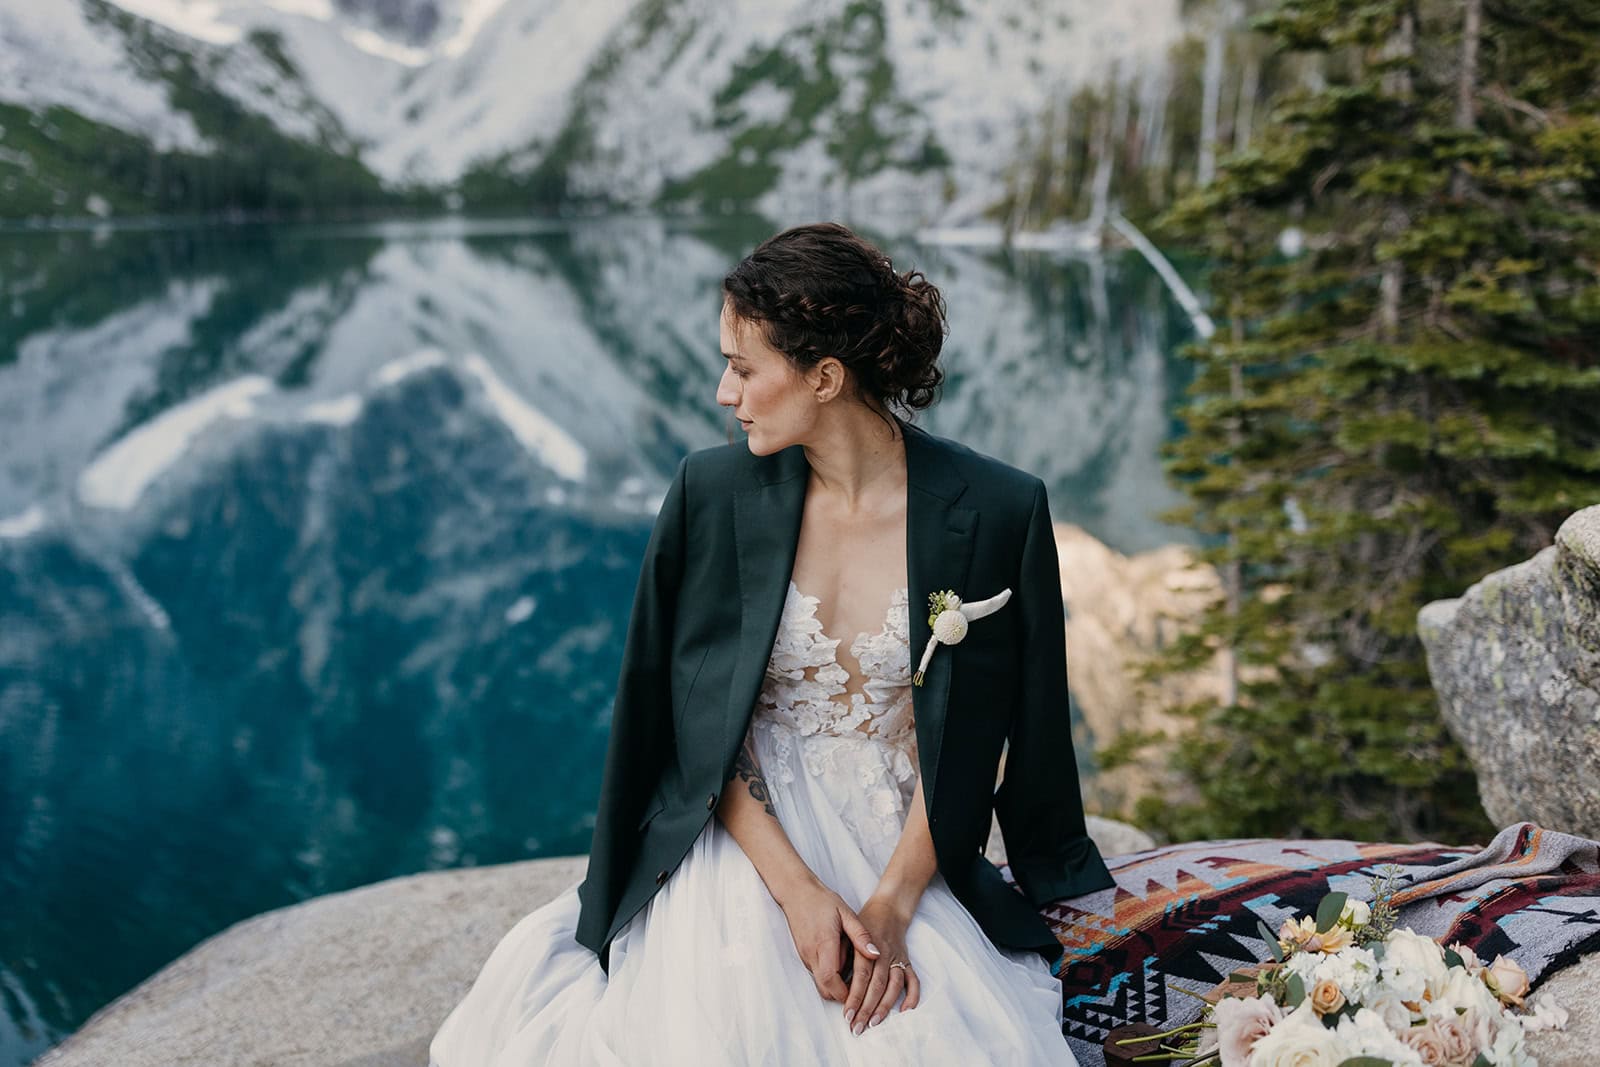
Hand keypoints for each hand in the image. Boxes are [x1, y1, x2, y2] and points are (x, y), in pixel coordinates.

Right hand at [774, 878, 881, 1004]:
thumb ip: (861, 935)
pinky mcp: (803, 955)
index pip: (831, 980)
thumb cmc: (822, 901)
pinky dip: (829, 977)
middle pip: (825, 988)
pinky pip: (817, 973)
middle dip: (842, 995)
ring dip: (836, 986)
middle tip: (861, 992)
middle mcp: (811, 954)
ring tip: (854, 979)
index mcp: (824, 944)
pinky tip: (842, 966)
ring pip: (820, 983)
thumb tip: (876, 954)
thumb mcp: (846, 913)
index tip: (861, 996)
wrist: (796, 892)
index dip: (845, 993)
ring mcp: (805, 956)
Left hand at [842, 892, 920, 1033]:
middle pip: (877, 985)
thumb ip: (842, 951)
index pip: (861, 976)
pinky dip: (912, 995)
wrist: (888, 908)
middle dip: (866, 1009)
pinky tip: (905, 1009)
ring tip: (874, 1023)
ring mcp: (897, 957)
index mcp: (867, 946)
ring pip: (894, 985)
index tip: (846, 1015)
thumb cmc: (863, 922)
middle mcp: (884, 954)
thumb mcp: (847, 929)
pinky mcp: (906, 961)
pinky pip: (913, 979)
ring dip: (885, 1007)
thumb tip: (833, 976)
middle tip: (856, 1027)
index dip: (854, 997)